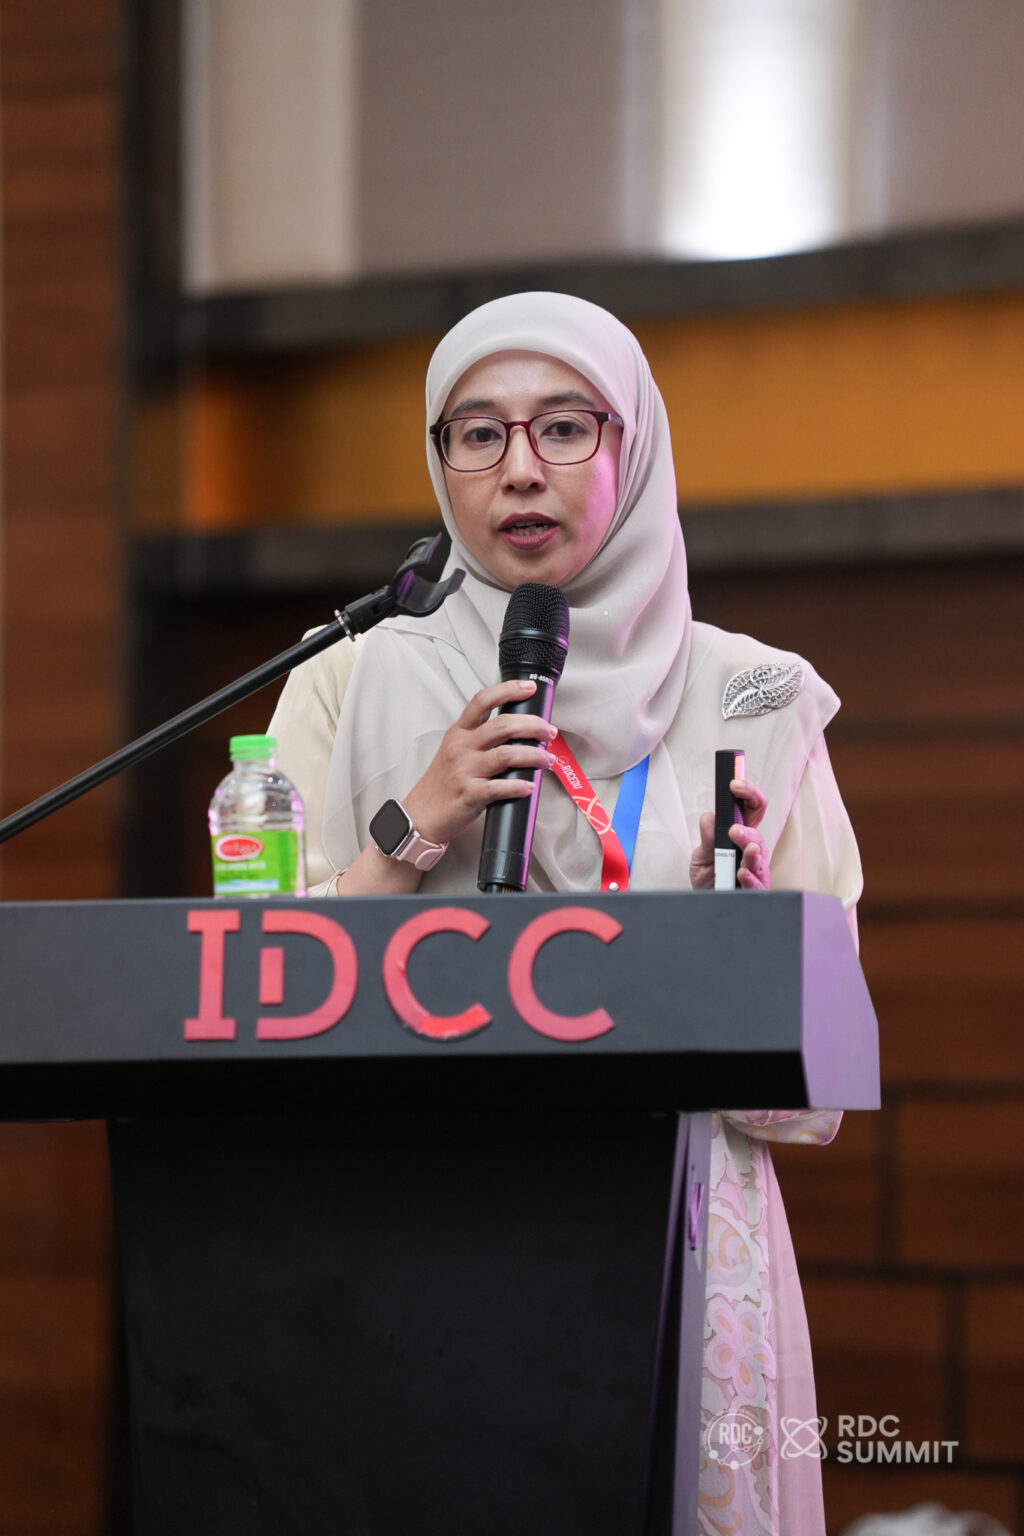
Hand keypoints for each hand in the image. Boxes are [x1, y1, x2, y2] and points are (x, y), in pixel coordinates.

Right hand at [403, 679, 555, 845]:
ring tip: (547, 760)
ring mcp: (465, 770)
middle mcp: (461, 747)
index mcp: (459, 732)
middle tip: (549, 732)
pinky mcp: (470, 794)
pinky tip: (530, 786)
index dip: (508, 690)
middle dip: (533, 725)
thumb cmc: (442, 783)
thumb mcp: (455, 750)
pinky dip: (519, 786)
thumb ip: (480, 738)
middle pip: (502, 725)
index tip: (529, 687)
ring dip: (534, 756)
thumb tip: (519, 732)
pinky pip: (500, 787)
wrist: (421, 814)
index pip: (482, 701)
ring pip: (506, 755)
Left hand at [690, 778, 770, 890]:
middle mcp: (751, 848)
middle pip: (757, 832)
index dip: (748, 793)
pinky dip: (750, 877)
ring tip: (748, 849)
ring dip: (752, 852)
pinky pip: (757, 883)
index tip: (736, 784)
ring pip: (760, 857)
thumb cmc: (709, 877)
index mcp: (739, 834)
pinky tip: (742, 873)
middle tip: (734, 830)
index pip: (750, 808)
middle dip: (748, 829)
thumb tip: (708, 817)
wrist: (706, 903)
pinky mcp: (755, 888)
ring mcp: (756, 869)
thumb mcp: (701, 856)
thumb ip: (706, 839)